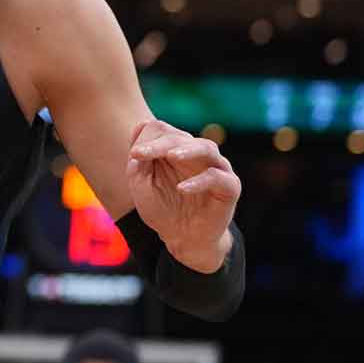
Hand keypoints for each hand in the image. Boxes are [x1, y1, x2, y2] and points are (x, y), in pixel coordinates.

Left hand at [127, 120, 240, 271]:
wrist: (181, 237)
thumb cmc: (161, 207)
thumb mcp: (142, 183)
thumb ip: (140, 159)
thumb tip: (140, 125)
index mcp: (176, 148)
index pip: (163, 131)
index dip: (147, 139)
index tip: (134, 155)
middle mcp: (197, 154)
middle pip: (181, 137)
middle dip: (159, 145)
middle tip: (140, 154)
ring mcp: (216, 168)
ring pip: (206, 148)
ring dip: (187, 150)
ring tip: (171, 156)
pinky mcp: (229, 187)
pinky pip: (218, 177)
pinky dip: (200, 181)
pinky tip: (182, 188)